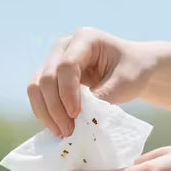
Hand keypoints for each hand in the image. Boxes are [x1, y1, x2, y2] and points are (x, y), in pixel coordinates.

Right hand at [28, 27, 161, 136]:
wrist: (134, 68)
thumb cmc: (133, 71)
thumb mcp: (125, 82)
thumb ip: (103, 95)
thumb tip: (78, 115)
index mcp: (85, 38)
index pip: (66, 65)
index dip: (67, 92)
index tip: (76, 114)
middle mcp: (64, 46)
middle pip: (47, 77)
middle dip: (55, 107)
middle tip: (68, 130)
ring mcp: (54, 60)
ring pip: (36, 86)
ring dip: (45, 111)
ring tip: (61, 132)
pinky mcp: (51, 76)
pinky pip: (38, 94)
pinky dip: (44, 111)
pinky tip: (56, 126)